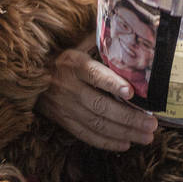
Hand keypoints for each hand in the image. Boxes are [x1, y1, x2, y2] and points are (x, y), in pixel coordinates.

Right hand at [38, 32, 158, 151]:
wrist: (31, 75)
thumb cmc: (64, 59)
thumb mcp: (78, 46)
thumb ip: (101, 45)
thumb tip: (131, 37)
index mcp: (74, 64)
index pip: (94, 74)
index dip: (112, 83)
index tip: (132, 92)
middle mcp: (69, 86)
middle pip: (100, 106)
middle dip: (129, 118)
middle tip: (152, 124)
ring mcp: (65, 106)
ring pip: (97, 124)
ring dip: (124, 133)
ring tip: (146, 137)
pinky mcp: (63, 121)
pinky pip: (86, 135)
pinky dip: (107, 142)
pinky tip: (125, 144)